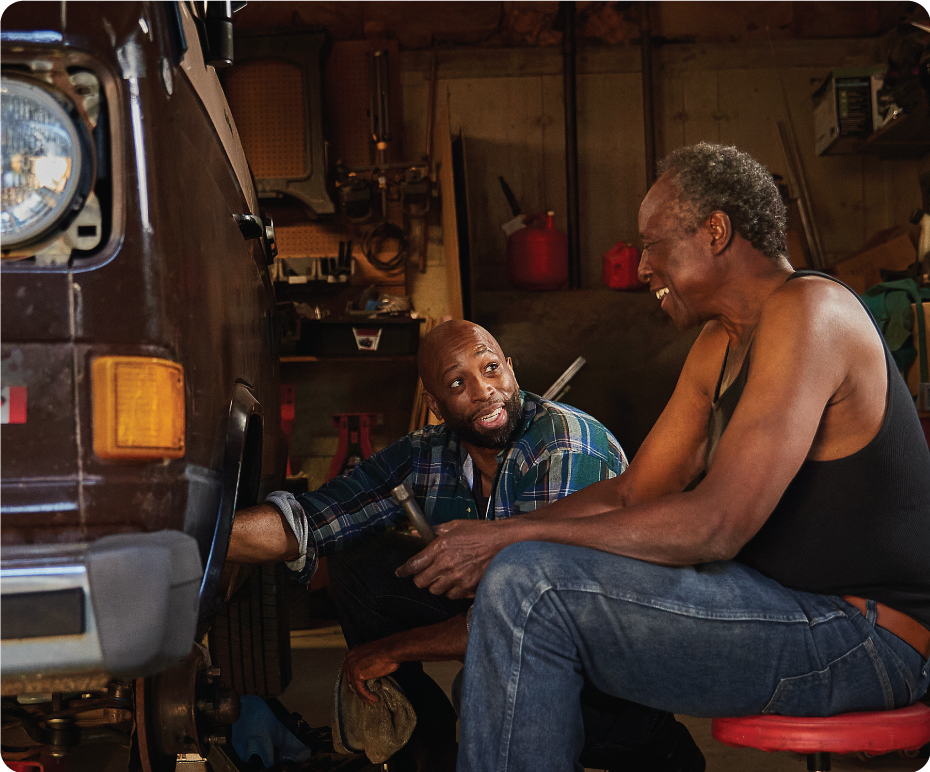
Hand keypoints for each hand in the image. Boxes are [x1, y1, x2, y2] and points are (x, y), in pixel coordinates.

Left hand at [343, 640, 401, 705]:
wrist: (391, 650)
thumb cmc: (387, 650)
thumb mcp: (373, 655)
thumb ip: (368, 662)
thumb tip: (371, 671)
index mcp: (353, 653)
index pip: (349, 670)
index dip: (355, 679)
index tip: (361, 686)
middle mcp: (350, 659)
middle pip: (351, 679)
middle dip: (358, 688)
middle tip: (366, 695)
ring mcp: (352, 667)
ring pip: (355, 686)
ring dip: (364, 695)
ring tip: (371, 700)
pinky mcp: (357, 675)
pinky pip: (360, 689)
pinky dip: (368, 696)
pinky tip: (375, 699)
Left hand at [395, 519, 511, 598]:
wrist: (504, 542)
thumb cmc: (480, 531)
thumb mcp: (455, 525)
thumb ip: (434, 531)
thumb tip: (415, 532)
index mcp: (440, 547)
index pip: (413, 565)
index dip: (403, 571)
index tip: (400, 573)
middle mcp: (446, 564)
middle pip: (421, 582)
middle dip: (420, 579)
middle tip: (424, 575)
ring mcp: (457, 578)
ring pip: (436, 591)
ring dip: (436, 585)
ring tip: (442, 578)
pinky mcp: (469, 587)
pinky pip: (452, 595)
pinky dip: (451, 591)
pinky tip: (456, 583)